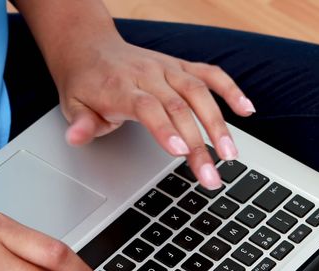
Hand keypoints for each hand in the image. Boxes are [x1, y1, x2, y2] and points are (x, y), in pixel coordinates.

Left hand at [50, 34, 255, 189]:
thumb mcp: (72, 106)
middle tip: (212, 176)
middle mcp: (148, 75)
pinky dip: (230, 89)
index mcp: (121, 88)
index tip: (180, 152)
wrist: (89, 47)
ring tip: (232, 154)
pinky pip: (209, 74)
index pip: (148, 108)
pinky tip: (247, 110)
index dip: (165, 129)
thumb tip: (75, 138)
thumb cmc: (84, 83)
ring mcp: (167, 69)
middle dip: (199, 143)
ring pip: (199, 93)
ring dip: (218, 123)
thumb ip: (81, 124)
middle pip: (179, 108)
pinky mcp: (180, 66)